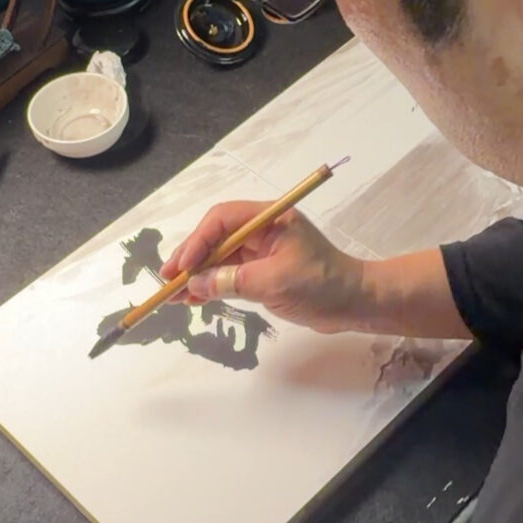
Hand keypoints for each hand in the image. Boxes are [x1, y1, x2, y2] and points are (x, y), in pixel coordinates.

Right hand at [160, 201, 367, 333]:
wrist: (355, 303)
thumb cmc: (322, 285)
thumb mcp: (274, 283)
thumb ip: (231, 281)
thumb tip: (195, 284)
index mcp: (270, 218)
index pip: (223, 220)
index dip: (198, 241)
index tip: (182, 266)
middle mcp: (263, 229)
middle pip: (217, 237)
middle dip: (191, 258)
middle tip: (168, 280)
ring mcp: (263, 250)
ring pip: (220, 257)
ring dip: (197, 274)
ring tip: (174, 294)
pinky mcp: (264, 270)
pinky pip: (229, 273)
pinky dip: (212, 285)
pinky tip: (194, 299)